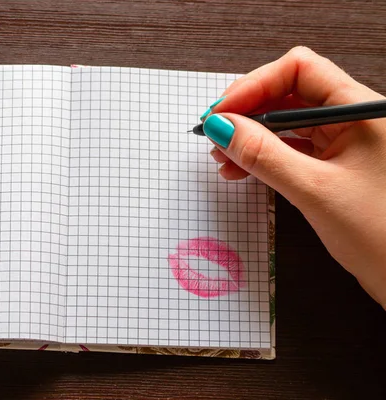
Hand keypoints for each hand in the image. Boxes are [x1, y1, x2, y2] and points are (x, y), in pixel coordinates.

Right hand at [201, 46, 385, 307]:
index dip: (254, 86)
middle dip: (247, 112)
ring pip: (286, 122)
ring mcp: (344, 142)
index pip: (299, 70)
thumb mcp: (314, 190)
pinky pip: (292, 148)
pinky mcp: (335, 165)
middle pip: (288, 93)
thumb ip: (265, 155)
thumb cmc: (382, 235)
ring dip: (250, 136)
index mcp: (360, 110)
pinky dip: (264, 156)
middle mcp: (352, 119)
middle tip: (214, 134)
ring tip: (222, 159)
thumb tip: (221, 127)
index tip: (221, 113)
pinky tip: (242, 170)